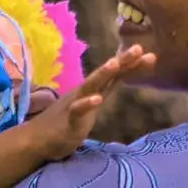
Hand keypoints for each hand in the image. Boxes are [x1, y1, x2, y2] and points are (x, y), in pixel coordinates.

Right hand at [21, 48, 155, 161]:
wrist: (36, 140)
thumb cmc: (65, 123)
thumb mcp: (90, 106)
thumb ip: (103, 93)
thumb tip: (119, 80)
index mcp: (93, 91)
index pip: (115, 75)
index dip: (131, 65)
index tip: (151, 55)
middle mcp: (85, 93)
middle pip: (106, 75)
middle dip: (122, 61)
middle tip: (139, 48)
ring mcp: (75, 105)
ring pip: (90, 86)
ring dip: (103, 74)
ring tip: (115, 63)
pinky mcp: (68, 120)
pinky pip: (78, 111)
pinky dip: (87, 104)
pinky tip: (97, 99)